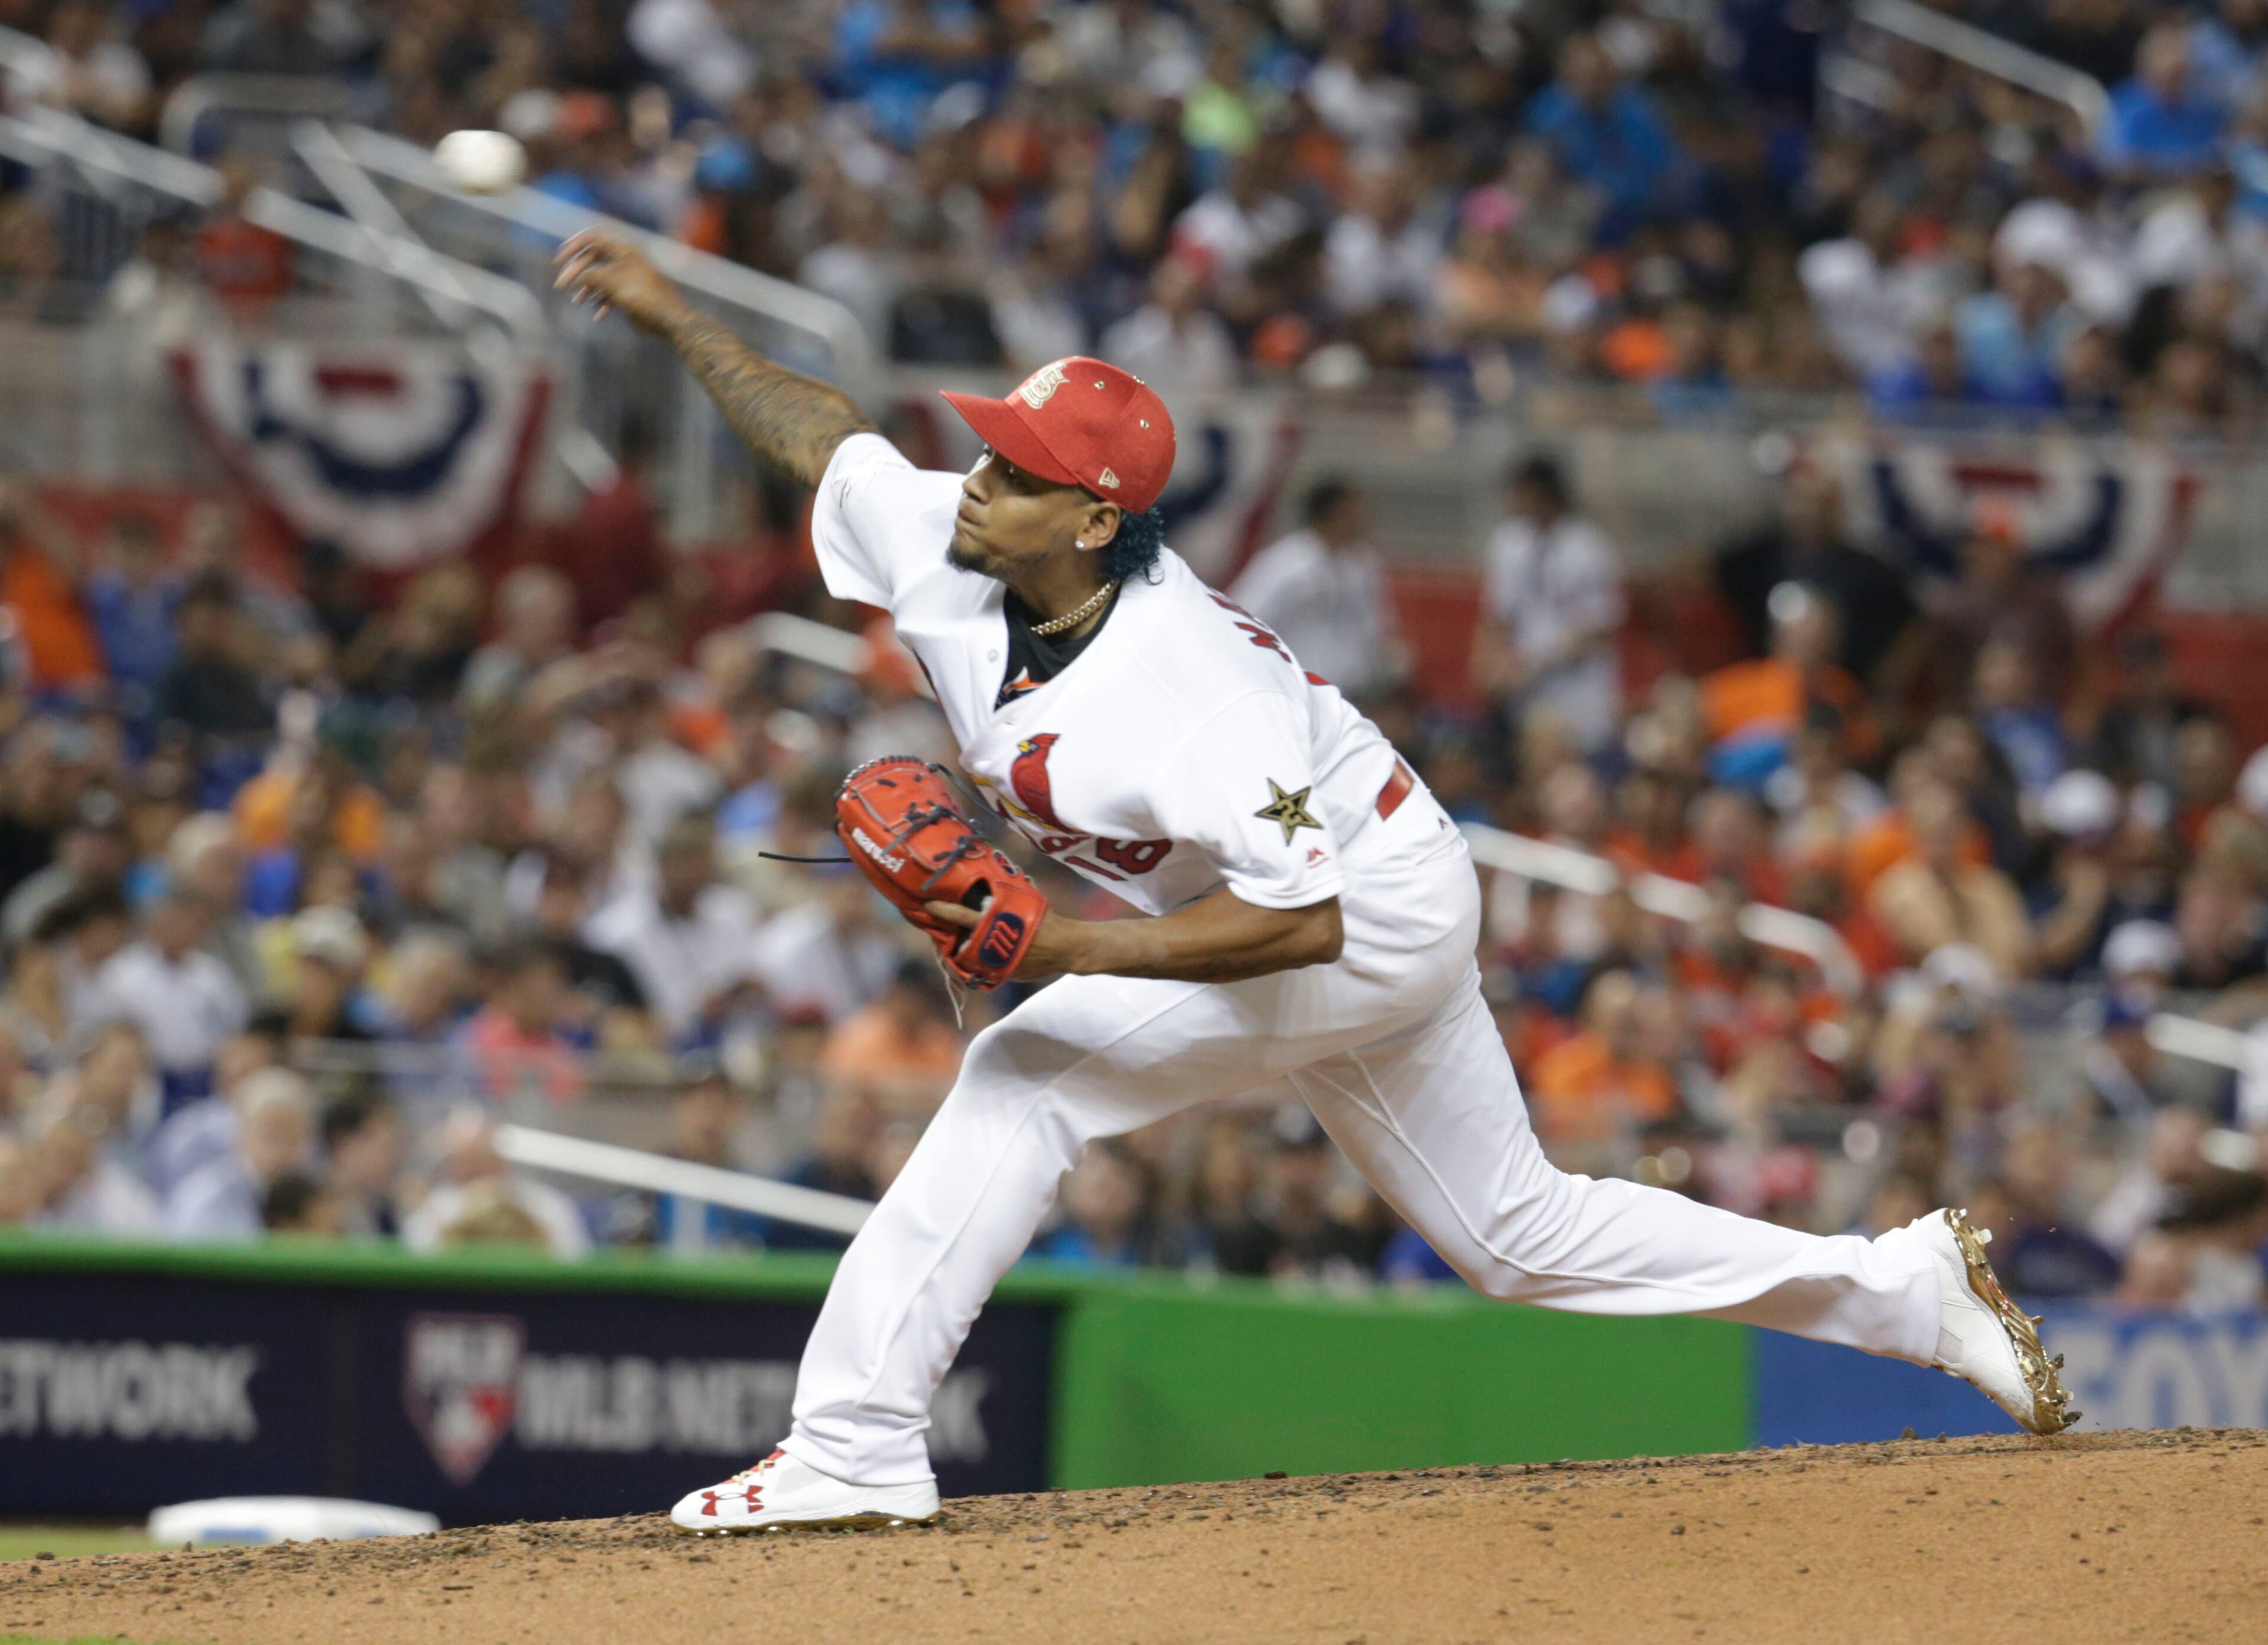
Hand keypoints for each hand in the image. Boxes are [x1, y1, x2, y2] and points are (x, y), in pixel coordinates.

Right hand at [553, 230, 691, 333]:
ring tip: (577, 302)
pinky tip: (598, 315)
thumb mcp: (611, 282)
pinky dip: (601, 303)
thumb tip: (574, 276)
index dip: (573, 246)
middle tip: (561, 286)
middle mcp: (624, 260)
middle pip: (592, 259)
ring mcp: (627, 277)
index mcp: (623, 250)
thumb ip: (590, 276)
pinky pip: (610, 294)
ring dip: (586, 289)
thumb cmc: (643, 296)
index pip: (592, 238)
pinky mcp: (630, 294)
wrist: (668, 319)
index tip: (559, 260)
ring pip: (599, 278)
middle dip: (576, 272)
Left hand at [925, 900, 1085, 980]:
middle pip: (958, 941)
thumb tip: (999, 872)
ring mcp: (995, 963)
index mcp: (997, 923)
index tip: (929, 904)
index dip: (944, 910)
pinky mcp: (1001, 975)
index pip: (963, 916)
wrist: (1066, 949)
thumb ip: (1010, 891)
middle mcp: (992, 946)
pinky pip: (978, 970)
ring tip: (950, 939)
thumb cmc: (1048, 921)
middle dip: (944, 935)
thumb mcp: (1028, 900)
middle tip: (935, 925)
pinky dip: (971, 961)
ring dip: (955, 949)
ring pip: (965, 958)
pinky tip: (968, 954)